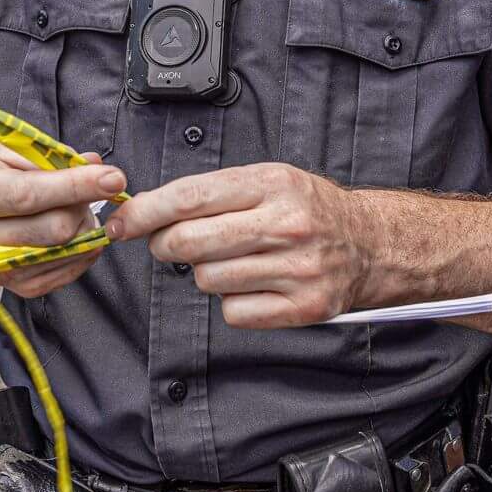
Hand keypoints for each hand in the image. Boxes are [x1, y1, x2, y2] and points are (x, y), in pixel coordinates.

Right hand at [0, 144, 125, 298]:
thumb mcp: (16, 153)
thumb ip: (54, 157)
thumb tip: (94, 164)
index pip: (32, 195)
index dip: (77, 186)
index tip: (114, 179)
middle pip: (56, 229)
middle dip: (82, 208)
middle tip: (82, 195)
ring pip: (67, 250)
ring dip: (84, 228)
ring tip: (74, 211)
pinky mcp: (19, 287)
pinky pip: (68, 272)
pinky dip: (83, 250)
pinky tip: (77, 233)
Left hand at [106, 163, 372, 328]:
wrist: (371, 243)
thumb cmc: (309, 209)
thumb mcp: (268, 179)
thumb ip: (213, 192)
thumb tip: (146, 209)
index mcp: (272, 184)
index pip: (189, 197)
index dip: (145, 212)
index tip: (121, 223)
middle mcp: (287, 225)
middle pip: (189, 243)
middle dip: (165, 245)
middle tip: (170, 244)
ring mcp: (298, 269)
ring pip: (207, 280)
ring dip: (205, 273)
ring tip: (232, 261)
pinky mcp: (304, 307)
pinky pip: (234, 312)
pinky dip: (234, 302)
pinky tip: (254, 285)